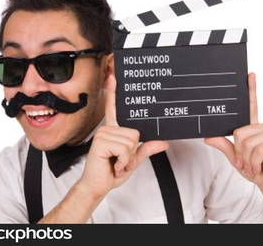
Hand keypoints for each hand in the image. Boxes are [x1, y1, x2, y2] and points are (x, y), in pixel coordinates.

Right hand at [77, 73, 168, 197]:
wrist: (98, 185)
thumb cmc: (111, 172)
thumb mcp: (133, 160)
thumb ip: (146, 149)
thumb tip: (163, 143)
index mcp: (114, 130)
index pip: (114, 108)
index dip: (113, 92)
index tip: (113, 77)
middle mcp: (108, 129)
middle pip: (136, 133)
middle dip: (132, 151)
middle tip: (120, 159)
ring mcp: (103, 134)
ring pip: (131, 141)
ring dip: (127, 157)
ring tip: (116, 162)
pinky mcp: (101, 141)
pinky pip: (125, 149)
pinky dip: (123, 161)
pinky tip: (113, 163)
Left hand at [204, 73, 262, 192]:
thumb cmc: (256, 168)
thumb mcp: (235, 158)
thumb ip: (224, 146)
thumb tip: (208, 137)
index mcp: (253, 128)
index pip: (252, 105)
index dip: (251, 89)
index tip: (250, 74)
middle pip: (240, 132)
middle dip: (239, 153)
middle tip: (246, 162)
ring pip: (248, 143)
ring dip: (248, 160)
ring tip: (254, 165)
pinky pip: (258, 150)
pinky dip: (255, 163)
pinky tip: (261, 166)